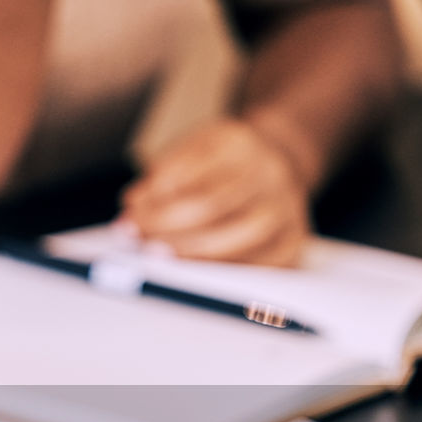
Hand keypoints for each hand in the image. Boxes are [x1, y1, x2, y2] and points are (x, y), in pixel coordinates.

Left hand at [119, 118, 311, 266]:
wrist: (276, 158)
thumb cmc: (221, 161)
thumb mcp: (190, 150)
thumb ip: (162, 175)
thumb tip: (134, 205)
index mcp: (239, 145)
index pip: (191, 179)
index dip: (156, 208)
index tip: (128, 224)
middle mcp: (269, 174)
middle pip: (213, 210)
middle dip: (168, 233)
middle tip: (141, 247)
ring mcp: (287, 209)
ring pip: (237, 242)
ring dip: (192, 257)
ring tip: (160, 261)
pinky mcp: (292, 244)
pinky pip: (257, 268)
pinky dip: (223, 274)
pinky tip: (196, 276)